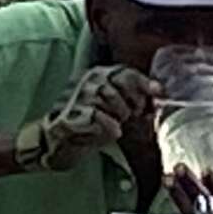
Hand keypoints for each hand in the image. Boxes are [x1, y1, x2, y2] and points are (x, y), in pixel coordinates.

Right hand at [15, 65, 156, 172]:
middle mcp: (86, 82)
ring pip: (110, 99)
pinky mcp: (71, 115)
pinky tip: (111, 132)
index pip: (124, 72)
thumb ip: (131, 100)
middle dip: (132, 102)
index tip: (158, 92)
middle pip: (119, 85)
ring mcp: (77, 97)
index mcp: (96, 75)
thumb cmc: (86, 125)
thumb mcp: (111, 108)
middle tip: (132, 115)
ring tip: (117, 124)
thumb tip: (158, 96)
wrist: (54, 141)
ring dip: (119, 115)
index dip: (144, 82)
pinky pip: (99, 118)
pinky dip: (109, 127)